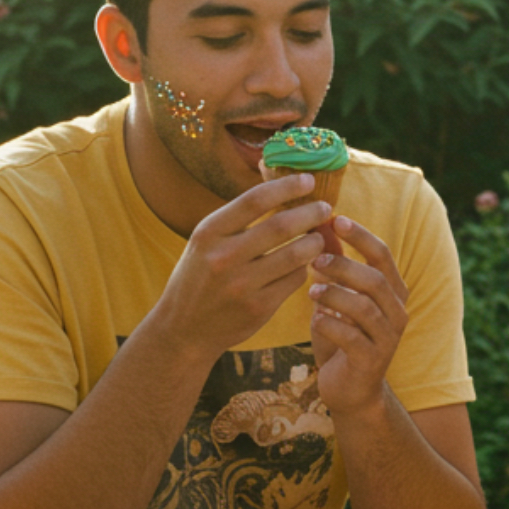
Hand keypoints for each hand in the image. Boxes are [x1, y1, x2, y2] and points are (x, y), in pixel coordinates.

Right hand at [150, 173, 334, 358]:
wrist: (184, 329)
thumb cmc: (200, 276)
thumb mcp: (206, 241)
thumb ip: (237, 217)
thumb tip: (279, 184)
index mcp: (209, 233)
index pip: (255, 200)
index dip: (287, 187)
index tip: (308, 180)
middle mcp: (224, 257)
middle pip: (281, 226)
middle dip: (311, 213)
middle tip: (324, 207)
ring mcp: (242, 285)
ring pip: (295, 255)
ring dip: (314, 242)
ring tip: (318, 236)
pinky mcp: (259, 308)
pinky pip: (295, 280)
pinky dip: (304, 267)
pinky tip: (305, 263)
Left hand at [306, 217, 409, 413]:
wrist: (351, 390)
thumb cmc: (342, 339)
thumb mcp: (337, 300)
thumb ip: (334, 270)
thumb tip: (319, 228)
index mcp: (393, 292)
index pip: (383, 255)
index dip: (361, 236)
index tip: (336, 220)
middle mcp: (397, 313)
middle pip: (376, 279)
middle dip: (344, 265)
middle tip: (316, 260)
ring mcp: (387, 339)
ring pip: (364, 307)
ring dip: (334, 295)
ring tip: (311, 292)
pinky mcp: (372, 361)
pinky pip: (350, 337)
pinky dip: (329, 324)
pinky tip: (316, 319)